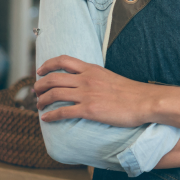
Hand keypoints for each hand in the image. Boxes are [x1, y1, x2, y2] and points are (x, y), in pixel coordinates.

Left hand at [35, 55, 153, 126]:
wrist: (144, 101)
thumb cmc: (131, 92)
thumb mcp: (110, 77)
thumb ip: (96, 77)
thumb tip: (86, 83)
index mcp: (92, 69)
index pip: (64, 60)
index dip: (48, 65)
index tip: (40, 71)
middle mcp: (86, 79)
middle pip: (54, 78)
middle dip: (40, 85)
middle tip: (36, 91)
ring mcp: (87, 94)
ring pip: (54, 94)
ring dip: (42, 100)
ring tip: (38, 105)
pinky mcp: (89, 110)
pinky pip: (63, 112)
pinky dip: (51, 115)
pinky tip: (46, 119)